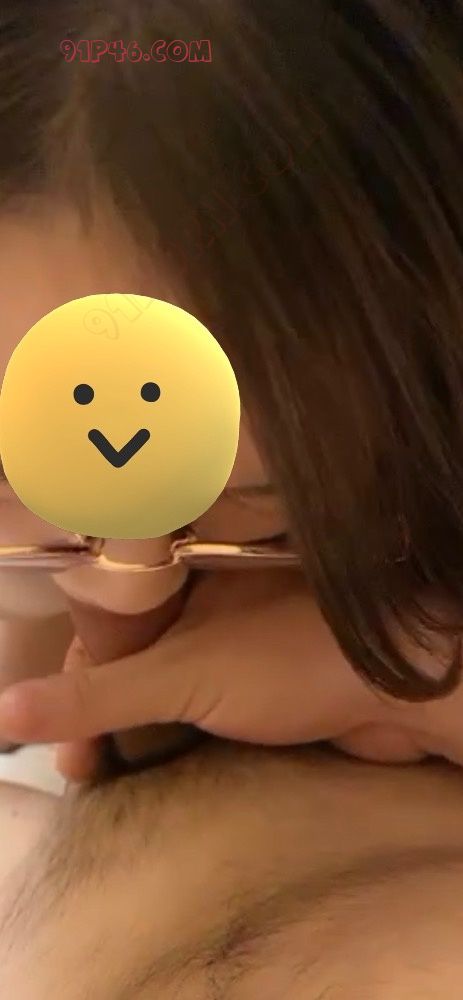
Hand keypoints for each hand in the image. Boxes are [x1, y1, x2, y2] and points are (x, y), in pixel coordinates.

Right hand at [0, 568, 459, 780]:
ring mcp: (233, 646)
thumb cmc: (298, 659)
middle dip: (98, 711)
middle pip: (129, 658)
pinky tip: (154, 765)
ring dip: (132, 728)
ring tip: (105, 773)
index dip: (74, 680)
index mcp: (181, 579)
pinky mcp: (258, 686)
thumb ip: (97, 692)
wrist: (404, 692)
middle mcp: (204, 607)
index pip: (103, 624)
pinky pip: (197, 709)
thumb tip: (7, 710)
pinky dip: (170, 736)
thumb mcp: (184, 674)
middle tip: (81, 768)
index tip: (61, 742)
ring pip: (164, 686)